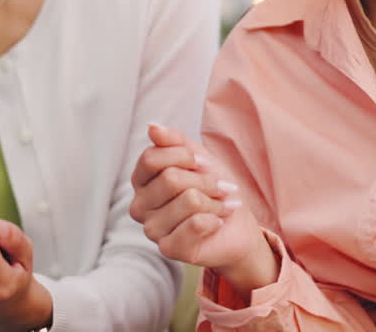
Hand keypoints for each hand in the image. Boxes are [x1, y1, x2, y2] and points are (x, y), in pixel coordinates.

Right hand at [129, 124, 277, 293]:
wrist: (235, 226)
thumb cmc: (213, 189)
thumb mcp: (197, 158)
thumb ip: (175, 141)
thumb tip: (152, 127)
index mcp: (142, 181)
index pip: (151, 158)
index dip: (184, 156)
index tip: (204, 162)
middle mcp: (140, 206)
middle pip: (171, 179)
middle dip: (206, 180)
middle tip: (221, 187)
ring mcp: (152, 229)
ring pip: (189, 200)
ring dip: (215, 201)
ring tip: (221, 206)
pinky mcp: (169, 249)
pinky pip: (195, 224)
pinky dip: (215, 218)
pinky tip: (217, 222)